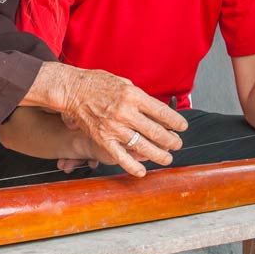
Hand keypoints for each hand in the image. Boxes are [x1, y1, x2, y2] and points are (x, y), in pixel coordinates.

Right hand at [54, 65, 186, 177]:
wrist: (72, 90)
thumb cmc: (96, 83)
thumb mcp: (122, 82)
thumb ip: (138, 97)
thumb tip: (154, 109)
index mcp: (133, 95)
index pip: (161, 112)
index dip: (175, 122)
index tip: (182, 127)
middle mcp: (126, 112)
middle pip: (156, 131)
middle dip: (171, 140)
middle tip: (177, 144)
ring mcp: (114, 127)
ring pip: (143, 146)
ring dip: (158, 154)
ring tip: (167, 158)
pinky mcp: (103, 139)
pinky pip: (121, 157)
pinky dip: (133, 166)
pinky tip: (142, 171)